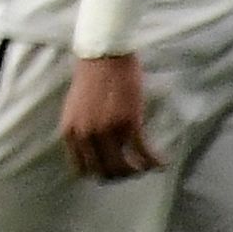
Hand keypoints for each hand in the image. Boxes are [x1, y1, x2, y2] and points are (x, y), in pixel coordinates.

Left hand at [62, 54, 162, 180]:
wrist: (103, 57)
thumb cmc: (90, 80)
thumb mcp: (74, 109)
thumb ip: (80, 130)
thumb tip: (91, 150)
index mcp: (70, 132)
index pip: (81, 169)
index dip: (97, 174)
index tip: (109, 172)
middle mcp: (86, 135)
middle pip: (104, 171)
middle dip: (119, 175)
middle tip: (131, 172)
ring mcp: (107, 131)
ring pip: (124, 166)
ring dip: (137, 171)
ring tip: (145, 167)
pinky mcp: (129, 123)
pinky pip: (143, 153)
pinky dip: (153, 162)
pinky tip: (162, 163)